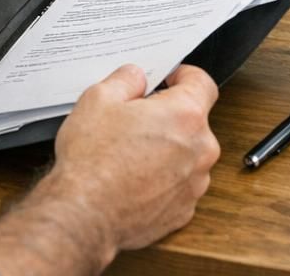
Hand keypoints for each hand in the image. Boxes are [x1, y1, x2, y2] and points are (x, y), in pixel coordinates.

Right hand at [0, 64, 219, 275]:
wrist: (86, 214)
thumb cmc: (93, 159)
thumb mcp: (98, 99)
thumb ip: (125, 80)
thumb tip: (136, 77)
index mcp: (185, 115)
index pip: (202, 84)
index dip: (185, 76)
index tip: (170, 79)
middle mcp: (199, 150)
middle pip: (193, 122)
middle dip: (168, 117)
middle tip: (134, 120)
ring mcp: (195, 184)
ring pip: (186, 155)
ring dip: (166, 150)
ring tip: (128, 154)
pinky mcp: (184, 210)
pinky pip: (178, 184)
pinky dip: (161, 179)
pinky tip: (132, 179)